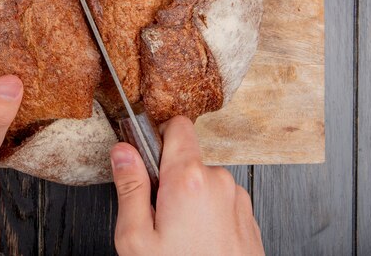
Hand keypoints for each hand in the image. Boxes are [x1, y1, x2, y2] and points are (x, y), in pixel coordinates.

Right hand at [110, 116, 263, 255]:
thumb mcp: (136, 238)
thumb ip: (129, 187)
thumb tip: (122, 152)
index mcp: (188, 179)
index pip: (177, 126)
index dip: (157, 135)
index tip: (145, 154)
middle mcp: (218, 182)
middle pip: (186, 159)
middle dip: (168, 179)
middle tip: (157, 216)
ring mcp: (237, 201)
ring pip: (203, 183)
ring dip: (189, 199)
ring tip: (179, 236)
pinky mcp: (248, 219)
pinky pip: (220, 202)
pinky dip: (207, 215)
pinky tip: (198, 243)